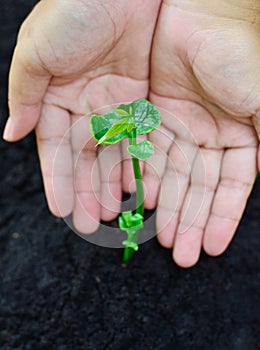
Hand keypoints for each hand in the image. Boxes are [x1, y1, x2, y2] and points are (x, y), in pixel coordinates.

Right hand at [3, 0, 160, 232]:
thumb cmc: (74, 9)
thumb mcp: (37, 51)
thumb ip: (25, 95)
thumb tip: (11, 134)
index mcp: (57, 99)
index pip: (57, 150)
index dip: (59, 181)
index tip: (63, 210)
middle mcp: (86, 107)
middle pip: (86, 159)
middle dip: (88, 191)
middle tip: (92, 223)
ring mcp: (116, 105)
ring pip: (114, 153)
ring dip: (113, 184)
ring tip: (116, 213)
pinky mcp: (142, 98)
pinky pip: (140, 137)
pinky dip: (138, 162)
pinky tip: (139, 186)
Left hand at [143, 0, 259, 266]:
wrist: (204, 14)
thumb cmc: (240, 55)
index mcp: (240, 139)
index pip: (229, 190)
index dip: (220, 219)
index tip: (210, 247)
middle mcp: (211, 139)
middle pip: (198, 189)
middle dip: (191, 221)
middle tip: (181, 254)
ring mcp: (182, 129)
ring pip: (173, 177)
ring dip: (169, 208)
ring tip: (162, 238)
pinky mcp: (156, 116)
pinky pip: (150, 154)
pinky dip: (147, 178)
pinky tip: (144, 202)